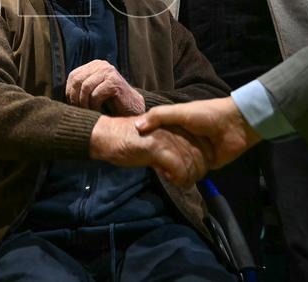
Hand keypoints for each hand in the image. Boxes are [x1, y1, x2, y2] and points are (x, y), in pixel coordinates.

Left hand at [66, 60, 144, 115]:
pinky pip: (96, 94)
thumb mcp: (92, 92)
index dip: (70, 92)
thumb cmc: (110, 104)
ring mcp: (109, 72)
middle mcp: (101, 65)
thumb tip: (58, 95)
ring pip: (85, 87)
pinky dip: (95, 105)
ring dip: (85, 103)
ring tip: (90, 111)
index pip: (73, 76)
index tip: (74, 105)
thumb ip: (79, 88)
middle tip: (81, 110)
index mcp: (94, 65)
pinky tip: (100, 110)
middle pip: (77, 80)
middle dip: (76, 98)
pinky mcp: (114, 82)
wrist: (132, 110)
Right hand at [89, 115, 207, 181]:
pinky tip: (170, 179)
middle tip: (187, 180)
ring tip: (180, 182)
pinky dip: (178, 178)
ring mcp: (166, 137)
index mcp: (175, 126)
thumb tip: (183, 165)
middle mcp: (174, 129)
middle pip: (199, 155)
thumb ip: (169, 148)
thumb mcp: (153, 140)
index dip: (201, 162)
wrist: (106, 135)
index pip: (201, 145)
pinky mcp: (157, 147)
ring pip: (191, 162)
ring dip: (188, 177)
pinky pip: (178, 168)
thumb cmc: (127, 139)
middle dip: (197, 172)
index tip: (192, 172)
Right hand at [134, 97, 261, 186]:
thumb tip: (137, 128)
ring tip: (165, 171)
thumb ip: (158, 116)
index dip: (150, 146)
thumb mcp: (179, 112)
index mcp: (178, 127)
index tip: (142, 151)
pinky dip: (184, 177)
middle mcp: (185, 141)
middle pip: (168, 155)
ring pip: (179, 166)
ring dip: (173, 171)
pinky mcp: (206, 165)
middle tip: (154, 164)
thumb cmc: (206, 114)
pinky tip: (175, 177)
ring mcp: (195, 153)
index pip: (158, 139)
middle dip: (160, 161)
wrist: (235, 125)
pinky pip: (192, 174)